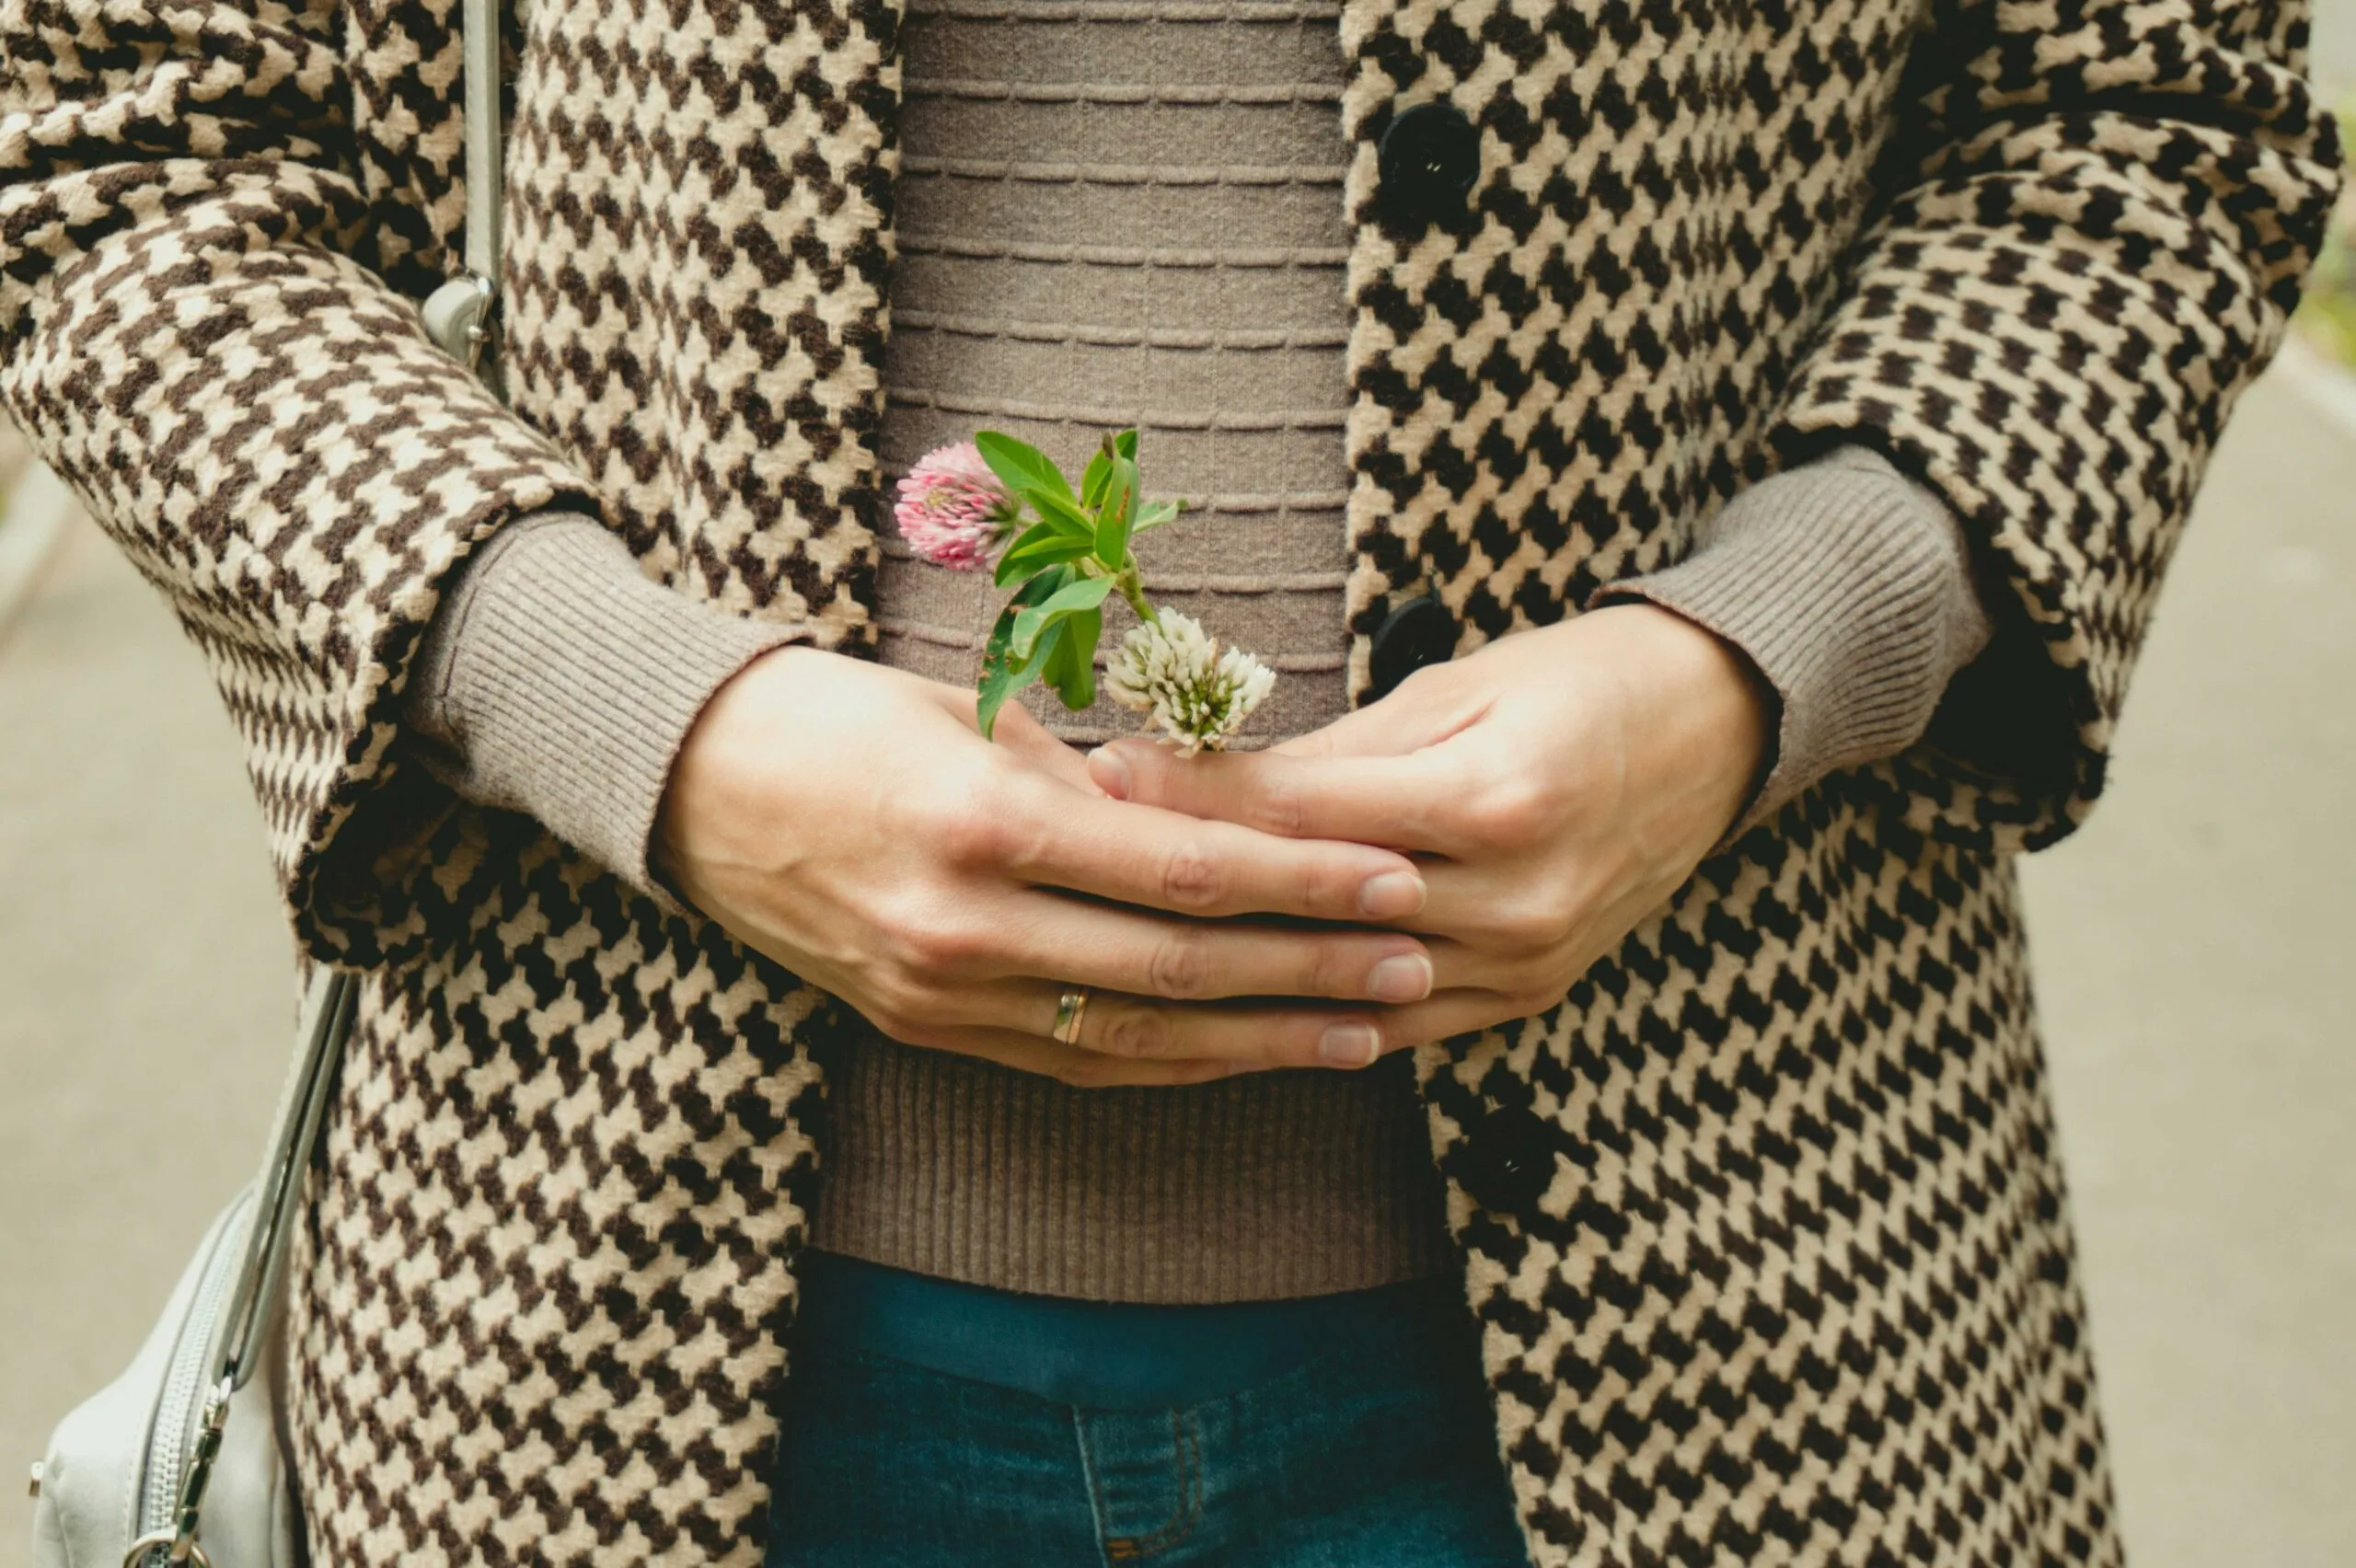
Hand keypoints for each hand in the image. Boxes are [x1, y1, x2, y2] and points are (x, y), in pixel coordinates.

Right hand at [655, 647, 1439, 1086]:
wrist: (694, 786)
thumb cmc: (843, 717)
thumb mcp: (973, 713)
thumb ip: (1097, 777)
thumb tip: (1219, 817)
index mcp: (987, 821)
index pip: (1185, 869)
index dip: (1302, 881)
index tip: (1393, 878)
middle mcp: (966, 925)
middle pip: (1179, 968)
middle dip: (1311, 971)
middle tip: (1415, 964)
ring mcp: (942, 993)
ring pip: (1137, 1038)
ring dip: (1263, 1040)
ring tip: (1366, 1031)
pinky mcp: (926, 1030)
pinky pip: (1075, 1060)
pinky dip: (1173, 1063)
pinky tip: (1249, 1055)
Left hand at [1085, 605, 1770, 1051]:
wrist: (1717, 734)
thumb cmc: (1576, 684)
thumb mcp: (1452, 691)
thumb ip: (1329, 757)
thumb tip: (1193, 781)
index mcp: (1493, 801)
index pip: (1304, 816)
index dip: (1193, 800)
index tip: (1103, 779)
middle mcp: (1513, 900)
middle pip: (1312, 911)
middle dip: (1189, 890)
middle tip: (1081, 867)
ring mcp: (1525, 963)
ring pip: (1342, 989)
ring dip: (1233, 972)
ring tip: (1131, 948)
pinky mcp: (1528, 997)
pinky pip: (1394, 1027)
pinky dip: (1308, 1020)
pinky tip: (1226, 1012)